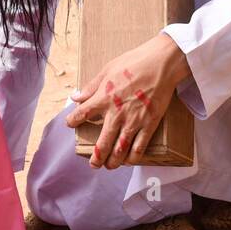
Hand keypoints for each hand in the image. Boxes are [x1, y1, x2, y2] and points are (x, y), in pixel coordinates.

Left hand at [65, 33, 191, 168]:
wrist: (160, 63)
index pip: (82, 114)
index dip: (73, 120)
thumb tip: (76, 96)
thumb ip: (91, 87)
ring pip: (120, 149)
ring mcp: (133, 121)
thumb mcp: (107, 70)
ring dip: (113, 162)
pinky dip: (133, 157)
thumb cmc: (134, 63)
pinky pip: (140, 146)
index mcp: (104, 97)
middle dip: (96, 157)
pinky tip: (129, 161)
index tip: (70, 124)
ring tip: (109, 166)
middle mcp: (116, 113)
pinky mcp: (149, 123)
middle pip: (102, 143)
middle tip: (93, 164)